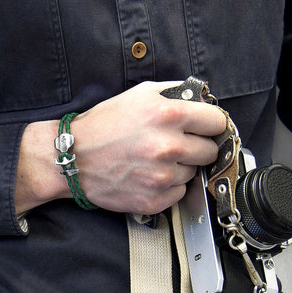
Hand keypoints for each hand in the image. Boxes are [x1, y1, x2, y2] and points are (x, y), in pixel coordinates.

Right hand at [15, 81, 225, 214]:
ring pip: (194, 173)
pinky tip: (150, 176)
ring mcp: (162, 177)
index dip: (212, 124)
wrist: (74, 158)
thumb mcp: (139, 94)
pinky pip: (180, 192)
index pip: (217, 123)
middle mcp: (169, 147)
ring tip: (155, 160)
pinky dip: (170, 186)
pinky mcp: (154, 200)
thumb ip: (177, 92)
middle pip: (211, 151)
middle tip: (177, 145)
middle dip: (198, 147)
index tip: (206, 128)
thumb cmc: (104, 125)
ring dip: (180, 168)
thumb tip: (203, 99)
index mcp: (168, 115)